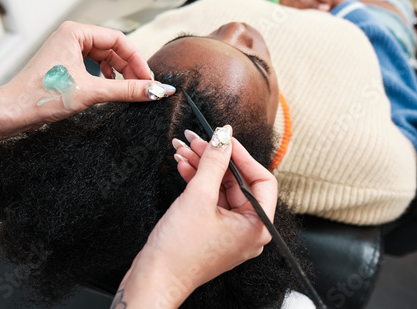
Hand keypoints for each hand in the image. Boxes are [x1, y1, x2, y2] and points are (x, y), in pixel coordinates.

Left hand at [0, 22, 173, 145]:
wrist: (12, 112)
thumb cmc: (41, 96)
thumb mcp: (92, 92)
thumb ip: (127, 90)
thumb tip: (156, 90)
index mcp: (76, 33)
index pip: (119, 40)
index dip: (138, 60)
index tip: (149, 80)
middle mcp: (71, 37)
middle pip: (113, 49)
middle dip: (129, 69)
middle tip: (142, 88)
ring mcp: (67, 51)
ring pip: (104, 58)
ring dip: (119, 74)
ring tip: (128, 90)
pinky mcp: (64, 66)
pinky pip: (93, 67)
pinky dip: (106, 78)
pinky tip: (109, 88)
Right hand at [115, 126, 277, 307]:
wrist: (155, 278)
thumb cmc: (179, 251)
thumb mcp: (198, 197)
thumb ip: (213, 163)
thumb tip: (224, 136)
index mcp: (257, 225)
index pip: (261, 178)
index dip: (241, 154)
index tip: (224, 137)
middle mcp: (248, 229)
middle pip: (237, 181)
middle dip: (215, 158)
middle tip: (197, 140)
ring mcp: (229, 230)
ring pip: (221, 187)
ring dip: (202, 167)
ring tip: (183, 150)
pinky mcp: (212, 229)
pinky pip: (210, 198)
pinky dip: (197, 181)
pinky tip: (183, 166)